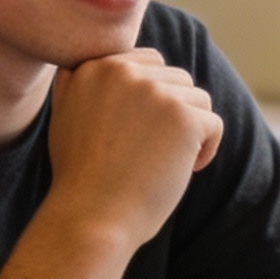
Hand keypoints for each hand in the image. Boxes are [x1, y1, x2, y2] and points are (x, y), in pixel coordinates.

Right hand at [43, 49, 223, 249]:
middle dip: (176, 112)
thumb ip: (83, 81)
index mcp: (94, 67)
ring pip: (198, 99)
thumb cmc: (82, 177)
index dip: (156, 97)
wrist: (91, 217)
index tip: (142, 133)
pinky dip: (208, 148)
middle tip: (158, 150)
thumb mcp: (66, 116)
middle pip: (176, 78)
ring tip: (169, 161)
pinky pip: (214, 123)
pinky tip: (187, 168)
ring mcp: (153, 92)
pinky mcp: (182, 117)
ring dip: (192, 129)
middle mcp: (122, 71)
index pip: (148, 62)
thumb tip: (116, 61)